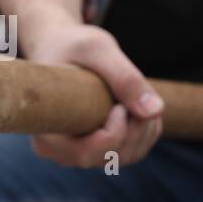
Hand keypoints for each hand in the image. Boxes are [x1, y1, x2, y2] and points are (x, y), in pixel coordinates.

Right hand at [19, 1, 163, 168]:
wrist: (61, 48)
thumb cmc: (72, 46)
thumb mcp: (96, 50)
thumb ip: (124, 77)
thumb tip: (156, 111)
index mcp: (47, 136)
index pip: (87, 153)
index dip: (114, 133)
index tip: (119, 104)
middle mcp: (61, 153)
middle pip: (113, 155)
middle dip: (136, 125)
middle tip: (134, 90)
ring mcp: (81, 154)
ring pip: (127, 155)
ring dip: (144, 125)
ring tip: (134, 92)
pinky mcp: (99, 149)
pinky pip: (134, 150)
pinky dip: (147, 128)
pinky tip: (136, 102)